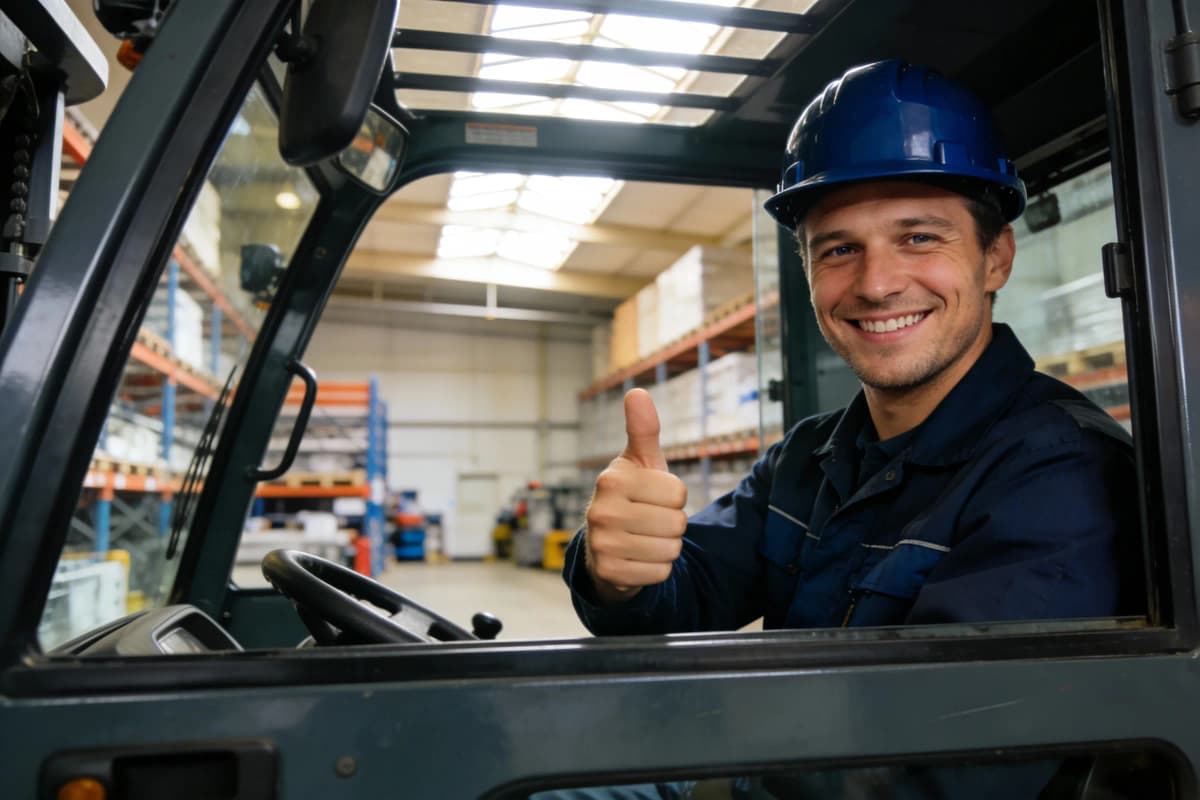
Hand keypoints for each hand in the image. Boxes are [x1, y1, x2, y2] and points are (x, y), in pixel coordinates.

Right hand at [584, 389, 688, 603]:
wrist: (606, 546)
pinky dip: (657, 569)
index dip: (674, 498)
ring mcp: (602, 544)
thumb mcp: (640, 462)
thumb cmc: (633, 496)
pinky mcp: (609, 573)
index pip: (678, 493)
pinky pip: (660, 573)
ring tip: (646, 539)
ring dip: (666, 547)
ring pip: (670, 550)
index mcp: (612, 479)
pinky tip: (639, 559)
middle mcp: (602, 511)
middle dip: (672, 524)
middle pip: (676, 523)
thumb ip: (644, 429)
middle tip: (651, 522)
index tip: (654, 498)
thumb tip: (637, 392)